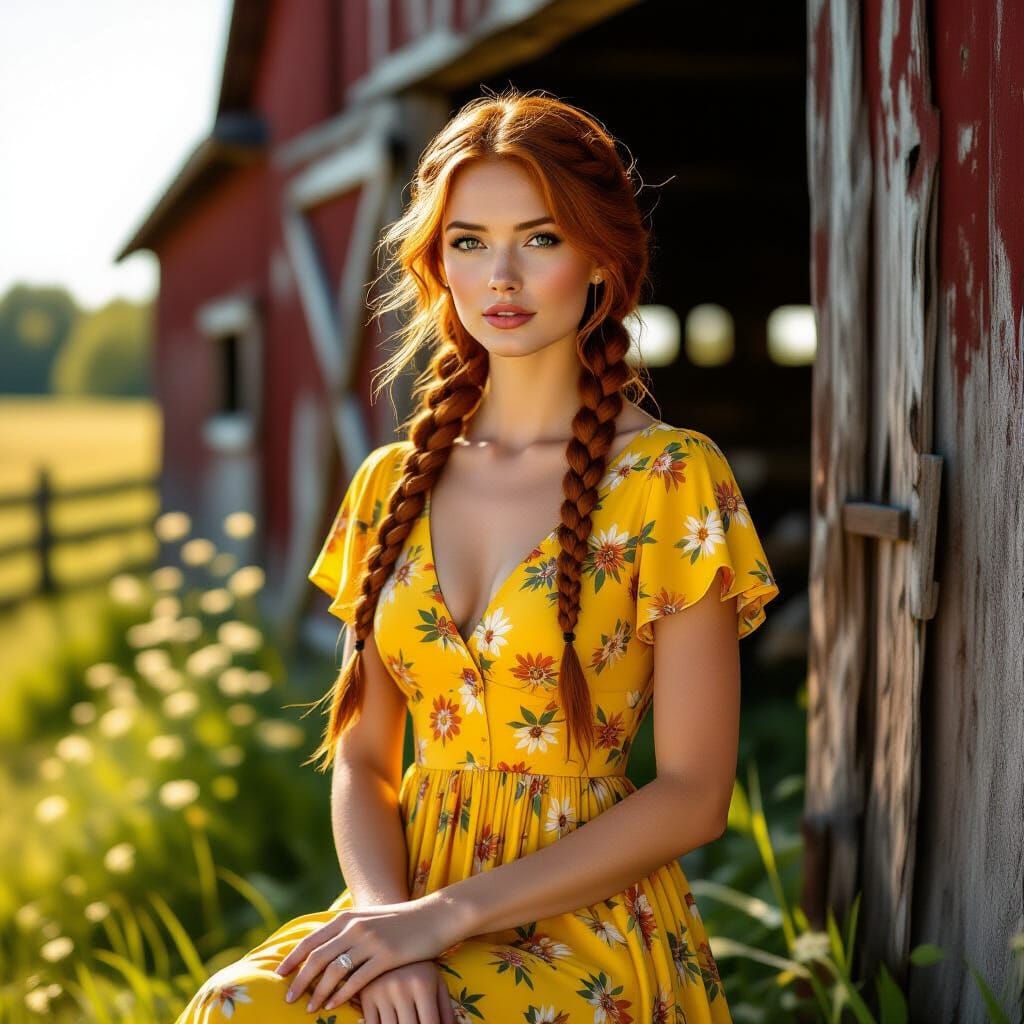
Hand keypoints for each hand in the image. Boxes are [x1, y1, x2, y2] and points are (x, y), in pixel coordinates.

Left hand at [274, 895, 466, 1012]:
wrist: (435, 916)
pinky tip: (334, 1005)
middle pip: (317, 957)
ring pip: (334, 971)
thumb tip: (324, 947)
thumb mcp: (370, 918)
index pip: (311, 940)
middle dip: (299, 979)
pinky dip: (341, 994)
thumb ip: (348, 929)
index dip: (292, 958)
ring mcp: (371, 941)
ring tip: (309, 1008)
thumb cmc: (401, 921)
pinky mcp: (386, 956)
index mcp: (348, 917)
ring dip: (318, 991)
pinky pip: (356, 980)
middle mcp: (355, 926)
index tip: (279, 974)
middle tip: (287, 998)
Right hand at [354, 960, 455, 1023]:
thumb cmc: (421, 966)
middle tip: (416, 1023)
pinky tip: (391, 1022)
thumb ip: (446, 1010)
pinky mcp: (365, 994)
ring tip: (404, 1022)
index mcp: (423, 984)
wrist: (394, 937)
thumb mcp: (437, 982)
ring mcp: (380, 991)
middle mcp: (401, 988)